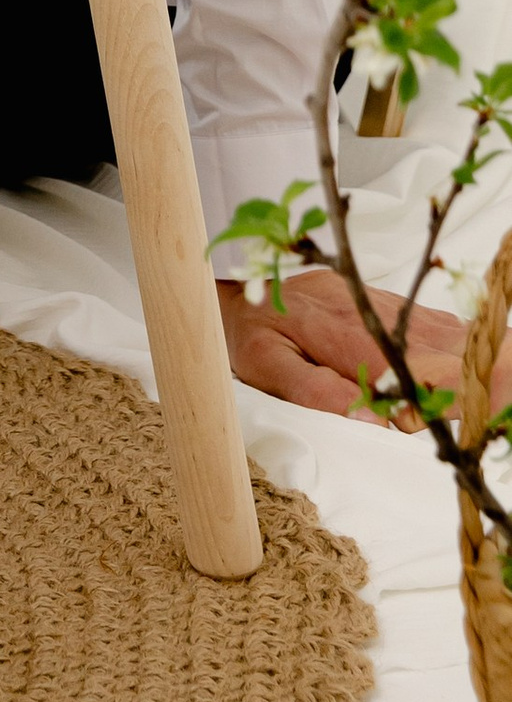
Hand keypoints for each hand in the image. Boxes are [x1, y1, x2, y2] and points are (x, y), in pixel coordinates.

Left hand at [216, 264, 472, 418]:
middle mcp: (370, 311)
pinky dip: (455, 349)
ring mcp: (383, 302)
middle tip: (447, 414)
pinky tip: (457, 371)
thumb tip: (372, 420)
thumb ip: (314, 392)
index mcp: (341, 332)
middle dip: (454, 384)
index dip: (426, 399)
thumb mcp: (263, 364)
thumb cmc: (248, 328)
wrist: (239, 278)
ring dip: (459, 368)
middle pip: (439, 349)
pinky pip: (438, 323)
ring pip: (445, 334)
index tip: (414, 423)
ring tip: (463, 398)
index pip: (406, 366)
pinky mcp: (388, 299)